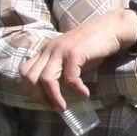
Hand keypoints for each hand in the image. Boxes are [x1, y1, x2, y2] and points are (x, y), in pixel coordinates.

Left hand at [19, 7, 136, 105]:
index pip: (25, 72)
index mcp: (45, 50)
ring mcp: (60, 50)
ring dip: (54, 97)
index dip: (31, 90)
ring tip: (64, 106)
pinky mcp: (75, 53)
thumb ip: (60, 69)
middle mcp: (49, 49)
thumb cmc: (92, 45)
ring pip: (46, 79)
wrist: (111, 28)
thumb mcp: (69, 57)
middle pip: (31, 78)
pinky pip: (70, 77)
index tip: (45, 101)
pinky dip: (77, 89)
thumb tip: (55, 93)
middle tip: (54, 107)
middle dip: (40, 97)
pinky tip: (85, 93)